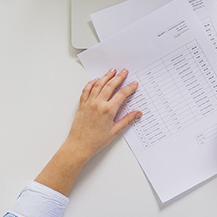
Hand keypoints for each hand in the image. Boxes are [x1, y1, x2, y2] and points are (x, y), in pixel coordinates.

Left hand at [35, 69, 141, 196]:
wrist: (79, 145)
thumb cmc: (95, 141)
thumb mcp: (115, 131)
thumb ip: (127, 120)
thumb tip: (137, 113)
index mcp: (108, 110)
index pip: (122, 94)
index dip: (129, 87)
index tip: (134, 84)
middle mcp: (98, 104)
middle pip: (110, 85)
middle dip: (119, 77)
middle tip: (124, 71)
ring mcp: (89, 103)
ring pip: (98, 84)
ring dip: (106, 76)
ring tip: (112, 71)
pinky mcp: (82, 104)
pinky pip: (87, 89)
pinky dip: (91, 83)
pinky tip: (96, 80)